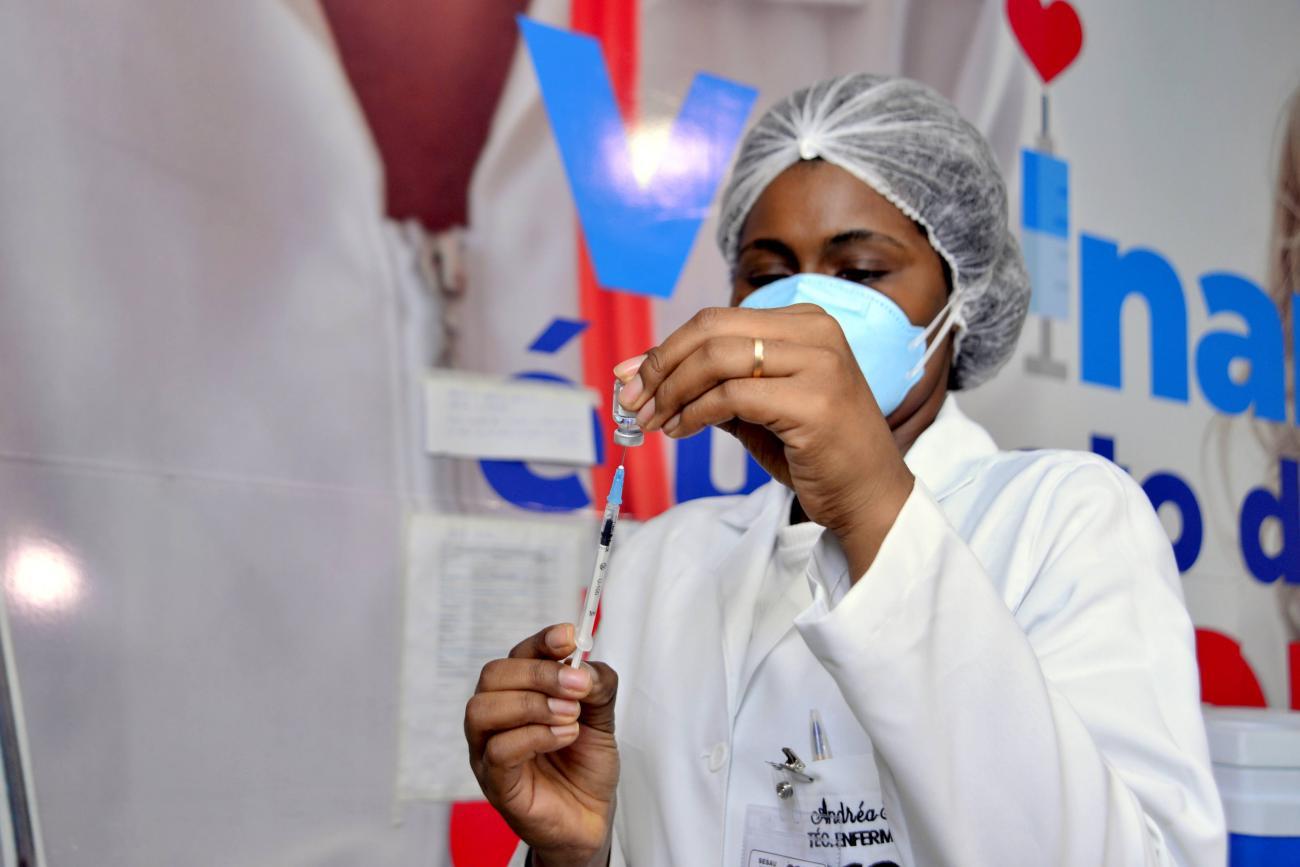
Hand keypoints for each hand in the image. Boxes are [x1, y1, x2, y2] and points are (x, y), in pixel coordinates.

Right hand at [465, 624, 618, 866]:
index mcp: (518, 693)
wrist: (590, 817)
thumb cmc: (585, 765)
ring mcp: (488, 750)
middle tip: (577, 686)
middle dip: (539, 673)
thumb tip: (584, 667)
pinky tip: (564, 736)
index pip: (517, 654)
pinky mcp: (495, 783)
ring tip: (570, 716)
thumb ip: (597, 686)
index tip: (570, 636)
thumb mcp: (602, 716)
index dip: (541, 641)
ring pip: (482, 709)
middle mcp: (496, 717)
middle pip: (494, 675)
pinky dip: (534, 736)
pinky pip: (498, 751)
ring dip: (532, 704)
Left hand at [616, 304, 913, 573]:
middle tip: (632, 398)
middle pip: (711, 329)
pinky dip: (695, 413)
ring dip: (672, 391)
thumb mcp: (759, 408)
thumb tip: (646, 377)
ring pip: (717, 358)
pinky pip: (732, 396)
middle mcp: (817, 332)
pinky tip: (682, 431)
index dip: (666, 347)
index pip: (717, 320)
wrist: (869, 497)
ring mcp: (820, 363)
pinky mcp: (814, 401)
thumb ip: (713, 386)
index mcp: (806, 322)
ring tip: (654, 421)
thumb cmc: (814, 453)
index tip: (630, 376)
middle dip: (661, 364)